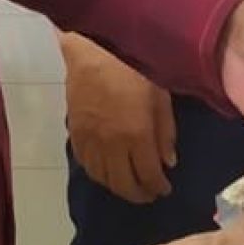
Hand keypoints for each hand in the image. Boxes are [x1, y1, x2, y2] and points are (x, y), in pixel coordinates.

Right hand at [64, 36, 175, 202]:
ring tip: (129, 183)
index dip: (158, 188)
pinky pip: (85, 164)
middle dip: (139, 195)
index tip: (165, 188)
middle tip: (149, 193)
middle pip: (124, 185)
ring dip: (118, 187)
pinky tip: (107, 170)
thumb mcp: (160, 96)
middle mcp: (112, 144)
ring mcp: (91, 140)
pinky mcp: (75, 133)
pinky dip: (98, 174)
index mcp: (137, 135)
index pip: (149, 176)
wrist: (95, 49)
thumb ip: (165, 131)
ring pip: (103, 179)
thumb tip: (168, 163)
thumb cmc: (134, 67)